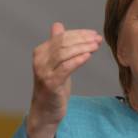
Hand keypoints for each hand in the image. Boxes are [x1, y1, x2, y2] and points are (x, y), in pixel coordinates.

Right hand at [26, 22, 101, 137]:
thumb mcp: (55, 63)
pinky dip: (77, 60)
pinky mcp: (50, 83)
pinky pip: (65, 68)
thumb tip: (57, 25)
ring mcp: (43, 72)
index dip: (79, 34)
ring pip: (65, 54)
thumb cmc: (53, 86)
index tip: (94, 34)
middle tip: (98, 39)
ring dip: (83, 48)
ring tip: (96, 46)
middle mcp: (39, 60)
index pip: (61, 37)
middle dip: (83, 40)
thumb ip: (56, 45)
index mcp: (40, 52)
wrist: (46, 111)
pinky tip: (88, 56)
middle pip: (63, 44)